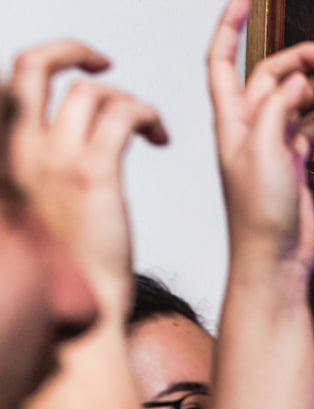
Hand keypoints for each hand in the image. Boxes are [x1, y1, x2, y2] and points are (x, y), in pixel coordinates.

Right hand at [5, 41, 167, 315]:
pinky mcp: (94, 174)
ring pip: (90, 91)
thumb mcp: (37, 213)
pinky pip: (124, 114)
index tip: (77, 78)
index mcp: (5, 157)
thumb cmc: (65, 274)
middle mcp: (19, 150)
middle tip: (105, 63)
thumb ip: (41, 174)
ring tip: (150, 128)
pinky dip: (147, 114)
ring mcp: (54, 159)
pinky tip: (160, 138)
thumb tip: (63, 160)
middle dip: (71, 50)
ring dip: (128, 98)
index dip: (44, 70)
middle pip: (32, 65)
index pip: (9, 87)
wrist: (75, 314)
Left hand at [207, 0, 313, 272]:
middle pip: (272, 77)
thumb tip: (295, 78)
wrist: (272, 260)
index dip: (229, 27)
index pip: (222, 60)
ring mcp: (270, 146)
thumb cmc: (258, 216)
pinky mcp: (290, 164)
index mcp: (230, 121)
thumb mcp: (264, 152)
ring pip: (295, 101)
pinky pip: (309, 128)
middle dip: (303, 60)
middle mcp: (247, 128)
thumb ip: (277, 108)